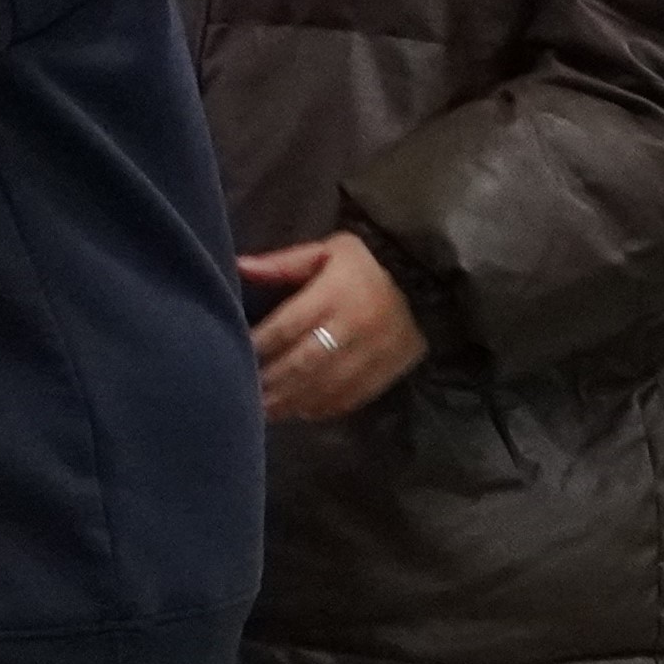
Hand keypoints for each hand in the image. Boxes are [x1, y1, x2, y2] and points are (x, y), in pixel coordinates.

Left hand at [247, 236, 427, 423]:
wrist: (425, 285)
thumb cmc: (364, 267)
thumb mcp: (327, 251)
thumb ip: (283, 263)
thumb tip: (239, 267)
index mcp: (334, 295)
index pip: (287, 326)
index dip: (259, 344)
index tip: (237, 354)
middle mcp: (352, 328)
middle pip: (303, 363)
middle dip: (271, 381)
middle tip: (245, 392)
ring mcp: (372, 355)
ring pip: (324, 386)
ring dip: (290, 401)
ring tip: (263, 410)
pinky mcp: (386, 373)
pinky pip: (349, 398)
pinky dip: (321, 408)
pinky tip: (299, 412)